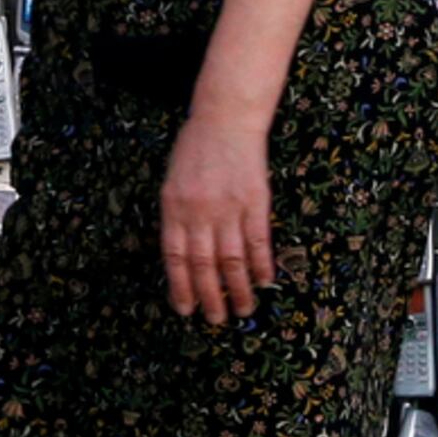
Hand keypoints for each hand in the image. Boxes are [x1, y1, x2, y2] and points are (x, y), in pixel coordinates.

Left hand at [160, 111, 276, 324]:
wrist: (225, 117)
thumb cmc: (195, 149)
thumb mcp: (172, 182)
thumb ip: (176, 218)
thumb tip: (180, 259)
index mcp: (174, 207)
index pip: (175, 258)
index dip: (180, 287)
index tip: (186, 310)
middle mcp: (199, 212)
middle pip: (204, 265)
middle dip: (210, 297)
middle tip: (216, 319)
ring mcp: (228, 207)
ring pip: (232, 260)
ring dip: (238, 290)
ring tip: (243, 310)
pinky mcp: (255, 201)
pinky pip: (258, 242)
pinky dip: (262, 265)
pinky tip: (265, 281)